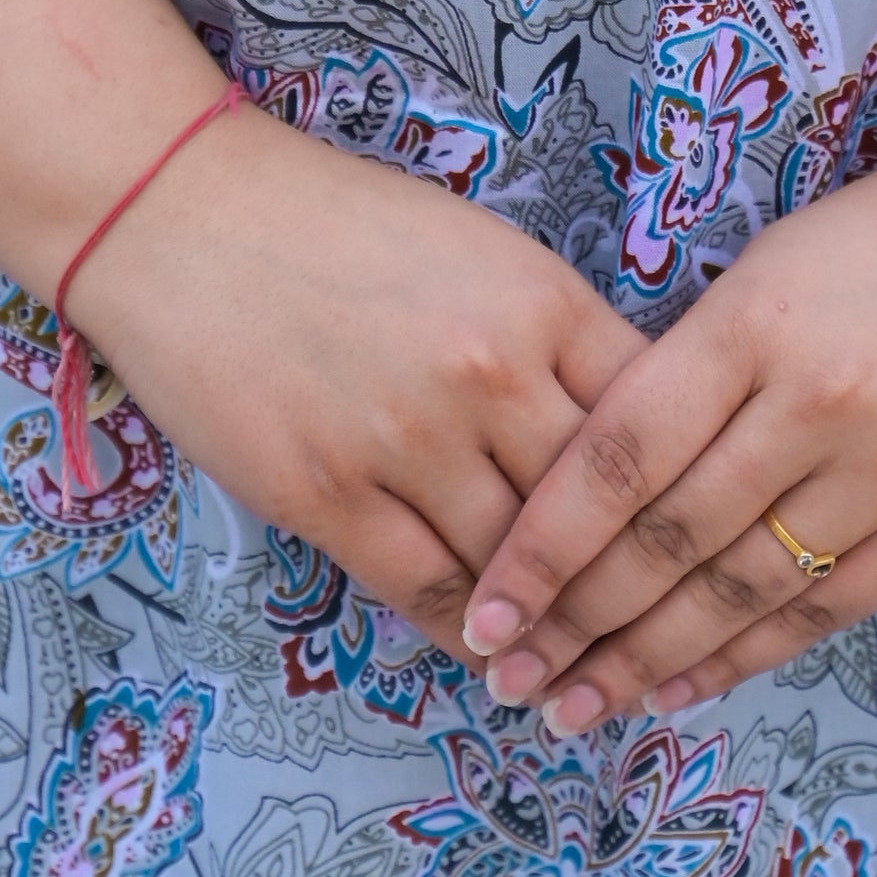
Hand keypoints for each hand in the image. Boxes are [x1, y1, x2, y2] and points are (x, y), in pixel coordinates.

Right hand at [69, 100, 646, 658]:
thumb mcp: (476, 249)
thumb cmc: (338, 219)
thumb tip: (613, 422)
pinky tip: (494, 651)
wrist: (188, 211)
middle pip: (595, 509)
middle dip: (627, 577)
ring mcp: (407, 440)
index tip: (688, 534)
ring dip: (552, 625)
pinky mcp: (327, 495)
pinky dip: (472, 631)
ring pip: (516, 567)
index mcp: (540, 300)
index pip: (647, 420)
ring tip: (581, 665)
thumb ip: (548, 333)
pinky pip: (426, 592)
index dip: (677, 487)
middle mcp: (490, 374)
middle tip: (652, 630)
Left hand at [456, 121, 876, 726]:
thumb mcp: (765, 270)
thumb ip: (687, 369)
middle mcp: (818, 404)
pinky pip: (825, 606)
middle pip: (673, 539)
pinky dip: (747, 655)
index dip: (545, 545)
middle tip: (511, 675)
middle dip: (579, 620)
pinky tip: (683, 685)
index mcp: (755, 325)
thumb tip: (591, 482)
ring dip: (649, 658)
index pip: (622, 457)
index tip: (487, 608)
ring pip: (744, 590)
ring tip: (579, 702)